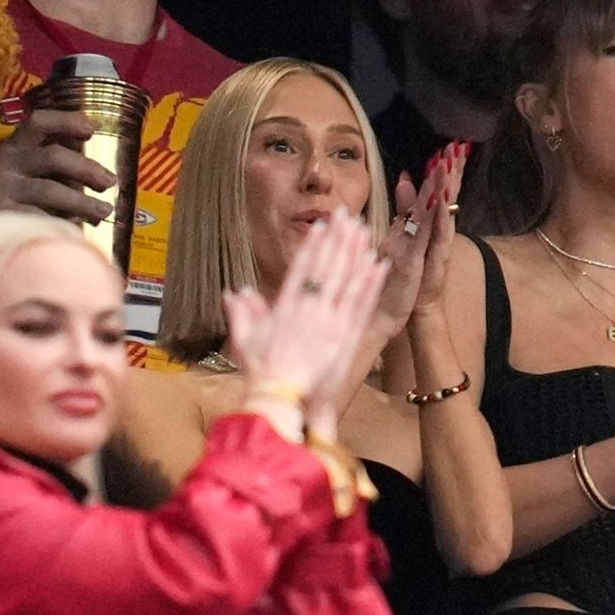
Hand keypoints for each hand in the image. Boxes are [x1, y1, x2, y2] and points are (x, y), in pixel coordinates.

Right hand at [0, 109, 114, 223]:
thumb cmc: (16, 197)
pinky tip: (77, 229)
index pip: (39, 123)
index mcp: (17, 146)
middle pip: (53, 156)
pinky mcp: (1, 216)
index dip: (66, 122)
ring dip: (82, 201)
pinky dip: (62, 223)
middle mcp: (7, 163)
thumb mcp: (34, 173)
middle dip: (86, 168)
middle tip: (109, 182)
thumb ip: (60, 166)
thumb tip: (102, 170)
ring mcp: (2, 189)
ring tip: (103, 211)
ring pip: (49, 190)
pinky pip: (39, 217)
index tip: (92, 129)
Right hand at [224, 213, 389, 441]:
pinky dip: (370, 282)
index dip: (313, 246)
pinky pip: (361, 303)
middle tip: (347, 215)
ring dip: (355, 252)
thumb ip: (241, 313)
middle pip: (327, 267)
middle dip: (337, 239)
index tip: (321, 227)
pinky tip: (379, 263)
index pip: (302, 269)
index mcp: (286, 307)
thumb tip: (235, 291)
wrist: (283, 399)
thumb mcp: (245, 341)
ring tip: (364, 231)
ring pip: (346, 279)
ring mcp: (329, 321)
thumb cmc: (263, 373)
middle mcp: (310, 309)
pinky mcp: (346, 335)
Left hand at [376, 141, 468, 347]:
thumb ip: (407, 207)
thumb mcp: (405, 233)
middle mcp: (439, 231)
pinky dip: (441, 216)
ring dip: (448, 187)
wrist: (411, 306)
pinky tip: (442, 201)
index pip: (440, 189)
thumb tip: (406, 178)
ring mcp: (438, 244)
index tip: (450, 145)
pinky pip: (439, 234)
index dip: (445, 168)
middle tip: (457, 146)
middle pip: (448, 195)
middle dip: (452, 171)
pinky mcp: (434, 259)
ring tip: (451, 164)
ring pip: (445, 211)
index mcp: (431, 222)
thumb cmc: (409, 271)